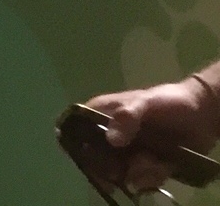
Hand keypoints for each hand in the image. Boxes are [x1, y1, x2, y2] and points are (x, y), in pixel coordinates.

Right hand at [87, 77, 219, 193]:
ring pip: (120, 172)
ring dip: (137, 172)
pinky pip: (141, 179)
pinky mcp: (146, 165)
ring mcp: (129, 152)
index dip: (78, 144)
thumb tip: (110, 140)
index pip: (77, 129)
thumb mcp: (146, 102)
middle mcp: (111, 135)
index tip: (89, 156)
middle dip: (109, 167)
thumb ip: (127, 116)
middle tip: (121, 169)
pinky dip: (151, 177)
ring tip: (153, 162)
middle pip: (95, 157)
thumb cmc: (168, 101)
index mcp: (103, 114)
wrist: (203, 116)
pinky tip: (163, 166)